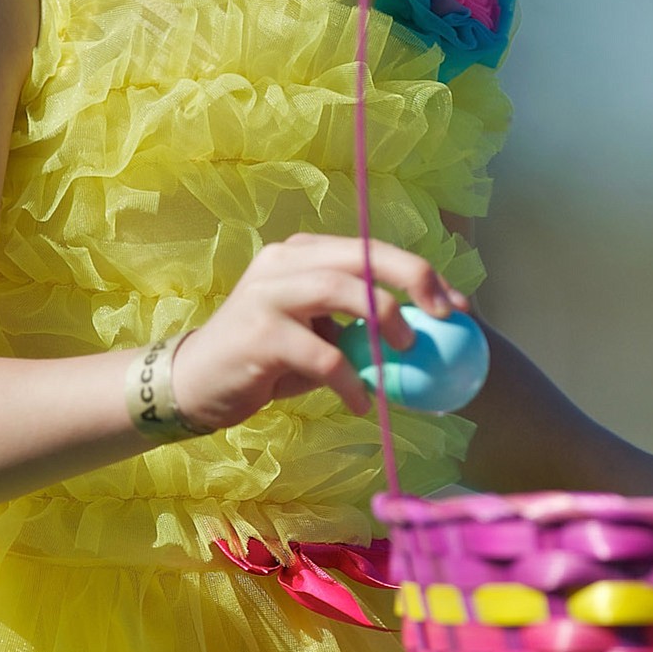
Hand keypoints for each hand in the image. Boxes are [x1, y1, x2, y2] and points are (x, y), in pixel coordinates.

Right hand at [172, 233, 468, 430]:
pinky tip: (361, 402)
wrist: (195, 384)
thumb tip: (425, 336)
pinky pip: (321, 354)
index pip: (370, 250)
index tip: (457, 306)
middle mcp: (284, 263)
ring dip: (383, 319)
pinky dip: (349, 379)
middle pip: (360, 255)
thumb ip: (356, 326)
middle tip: (445, 316)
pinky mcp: (259, 334)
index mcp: (303, 254)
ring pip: (340, 289)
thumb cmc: (264, 362)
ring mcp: (268, 294)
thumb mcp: (315, 334)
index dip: (419, 274)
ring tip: (406, 353)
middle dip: (413, 278)